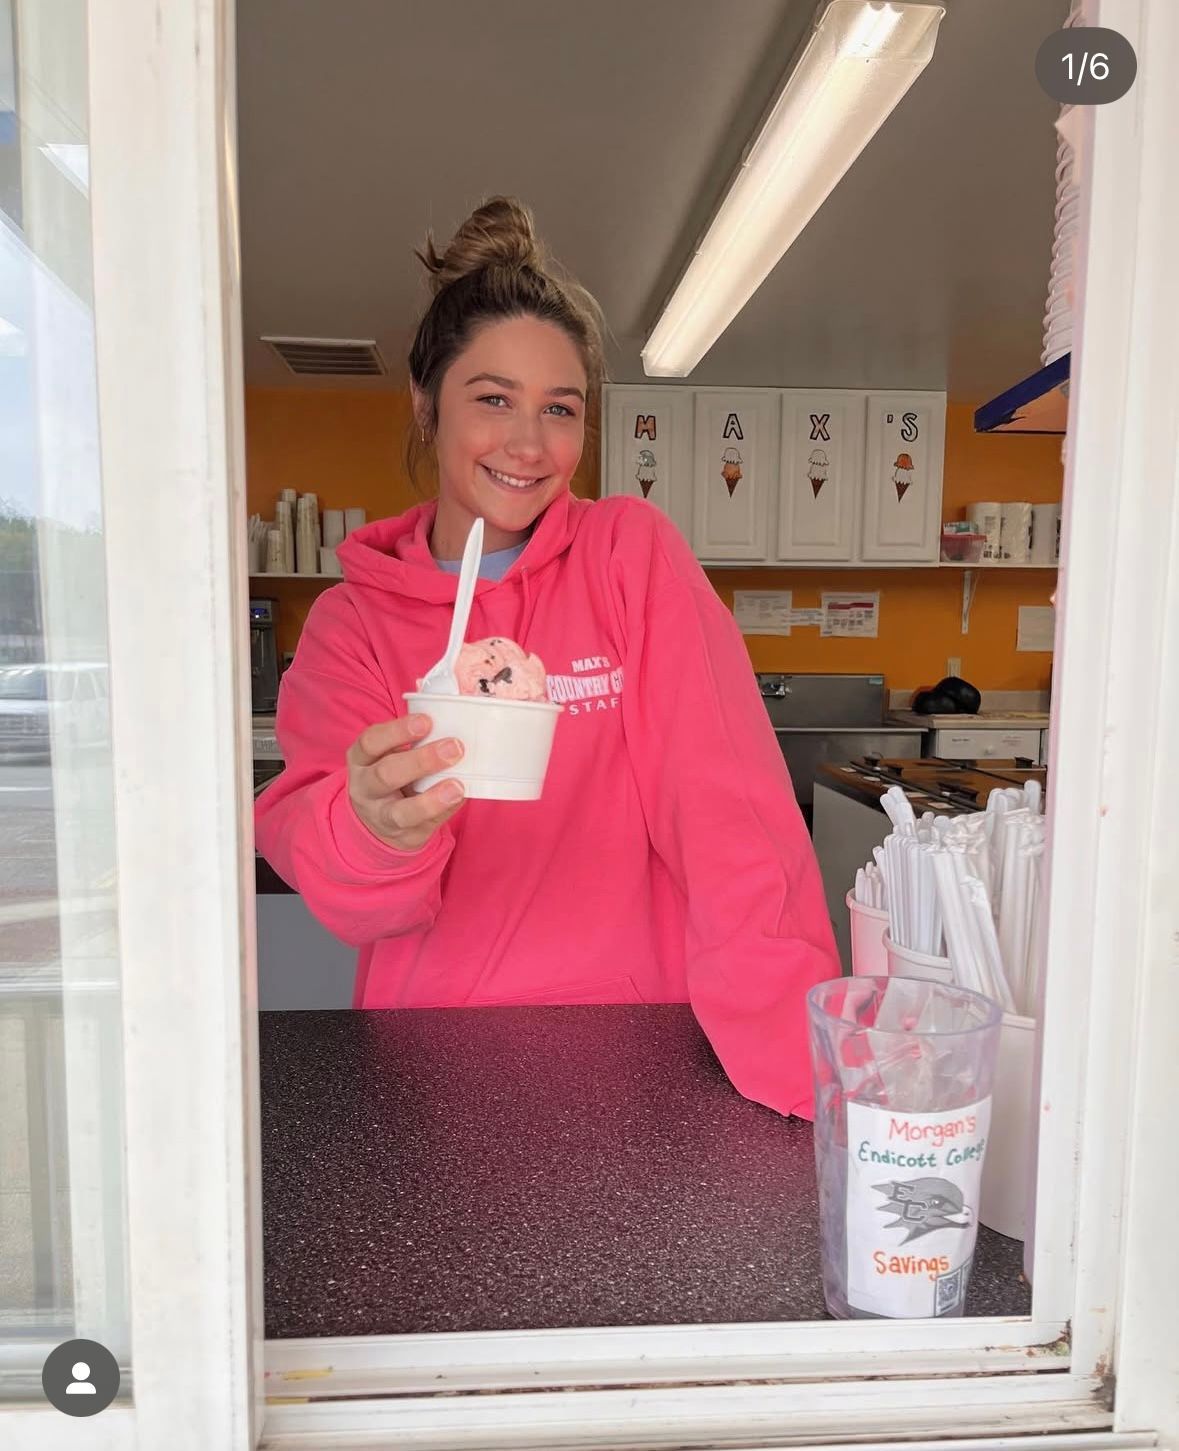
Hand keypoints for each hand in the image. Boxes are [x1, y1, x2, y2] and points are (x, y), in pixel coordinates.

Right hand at [347, 714, 464, 851]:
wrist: (376, 820)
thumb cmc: (392, 773)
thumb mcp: (388, 754)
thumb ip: (415, 741)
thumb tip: (458, 727)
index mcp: (360, 759)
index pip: (370, 742)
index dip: (397, 731)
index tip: (427, 721)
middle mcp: (364, 788)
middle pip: (385, 775)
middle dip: (421, 761)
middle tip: (454, 748)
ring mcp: (381, 817)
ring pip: (401, 812)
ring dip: (431, 799)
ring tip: (457, 786)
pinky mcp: (403, 837)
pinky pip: (424, 826)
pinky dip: (443, 812)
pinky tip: (459, 799)